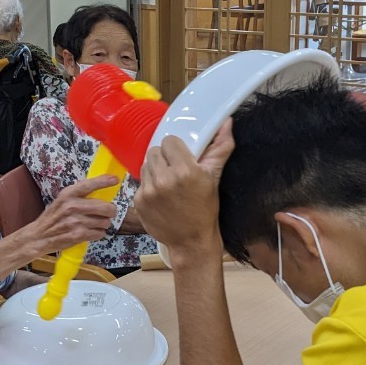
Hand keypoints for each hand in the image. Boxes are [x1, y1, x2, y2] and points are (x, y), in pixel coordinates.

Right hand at [28, 175, 118, 255]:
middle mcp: (72, 206)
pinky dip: (98, 234)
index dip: (104, 181)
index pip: (89, 185)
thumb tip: (102, 193)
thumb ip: (79, 195)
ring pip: (105, 222)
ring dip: (104, 224)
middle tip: (109, 213)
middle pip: (105, 207)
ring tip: (96, 224)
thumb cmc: (54, 217)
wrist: (39, 236)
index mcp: (68, 194)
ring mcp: (75, 221)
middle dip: (111, 211)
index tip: (115, 179)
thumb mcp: (62, 200)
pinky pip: (99, 233)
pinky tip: (91, 232)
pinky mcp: (77, 235)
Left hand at [135, 120, 234, 258]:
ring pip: (146, 164)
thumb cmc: (205, 209)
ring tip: (167, 183)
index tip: (182, 158)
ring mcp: (148, 191)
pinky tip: (160, 196)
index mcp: (184, 171)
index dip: (176, 149)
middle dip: (165, 158)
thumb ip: (220, 148)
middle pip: (155, 151)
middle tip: (175, 171)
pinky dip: (149, 186)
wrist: (191, 241)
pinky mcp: (138, 201)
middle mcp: (164, 179)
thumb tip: (227, 123)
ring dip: (155, 170)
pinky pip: (140, 182)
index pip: (169, 141)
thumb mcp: (214, 178)